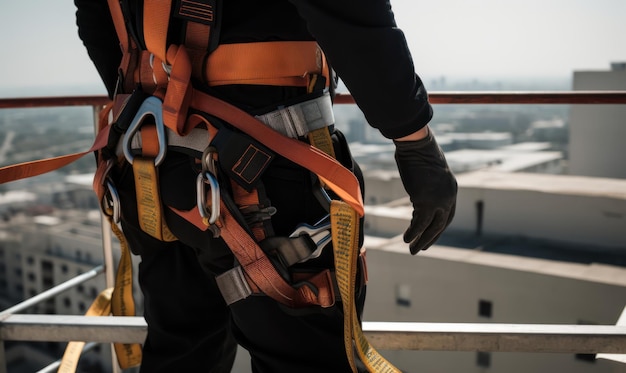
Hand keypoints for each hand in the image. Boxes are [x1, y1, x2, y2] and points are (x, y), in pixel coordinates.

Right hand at [394, 128, 456, 253]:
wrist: (417, 145)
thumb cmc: (418, 152)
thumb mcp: (427, 170)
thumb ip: (427, 183)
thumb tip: (419, 186)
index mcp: (451, 189)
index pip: (447, 214)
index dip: (438, 227)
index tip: (429, 235)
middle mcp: (449, 196)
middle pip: (442, 224)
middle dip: (431, 238)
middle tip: (421, 248)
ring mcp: (439, 200)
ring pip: (432, 227)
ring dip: (422, 240)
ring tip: (412, 250)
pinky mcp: (426, 202)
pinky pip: (420, 223)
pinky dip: (413, 233)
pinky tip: (406, 240)